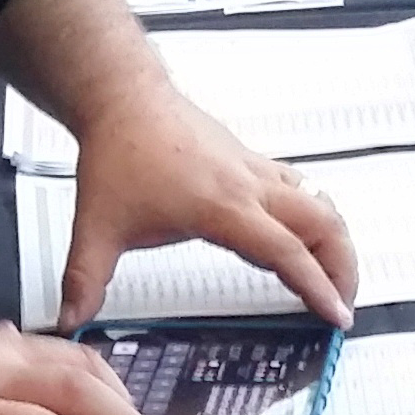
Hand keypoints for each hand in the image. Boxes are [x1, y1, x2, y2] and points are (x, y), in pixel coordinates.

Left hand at [59, 83, 359, 333]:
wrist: (119, 96)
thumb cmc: (116, 150)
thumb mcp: (96, 225)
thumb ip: (84, 278)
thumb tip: (71, 319)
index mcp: (221, 206)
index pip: (285, 252)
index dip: (317, 286)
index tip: (336, 315)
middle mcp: (246, 185)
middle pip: (322, 223)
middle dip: (344, 266)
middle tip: (343, 302)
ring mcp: (252, 168)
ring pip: (318, 201)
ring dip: (335, 239)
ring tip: (335, 275)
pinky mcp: (248, 159)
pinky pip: (299, 186)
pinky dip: (314, 213)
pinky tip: (305, 232)